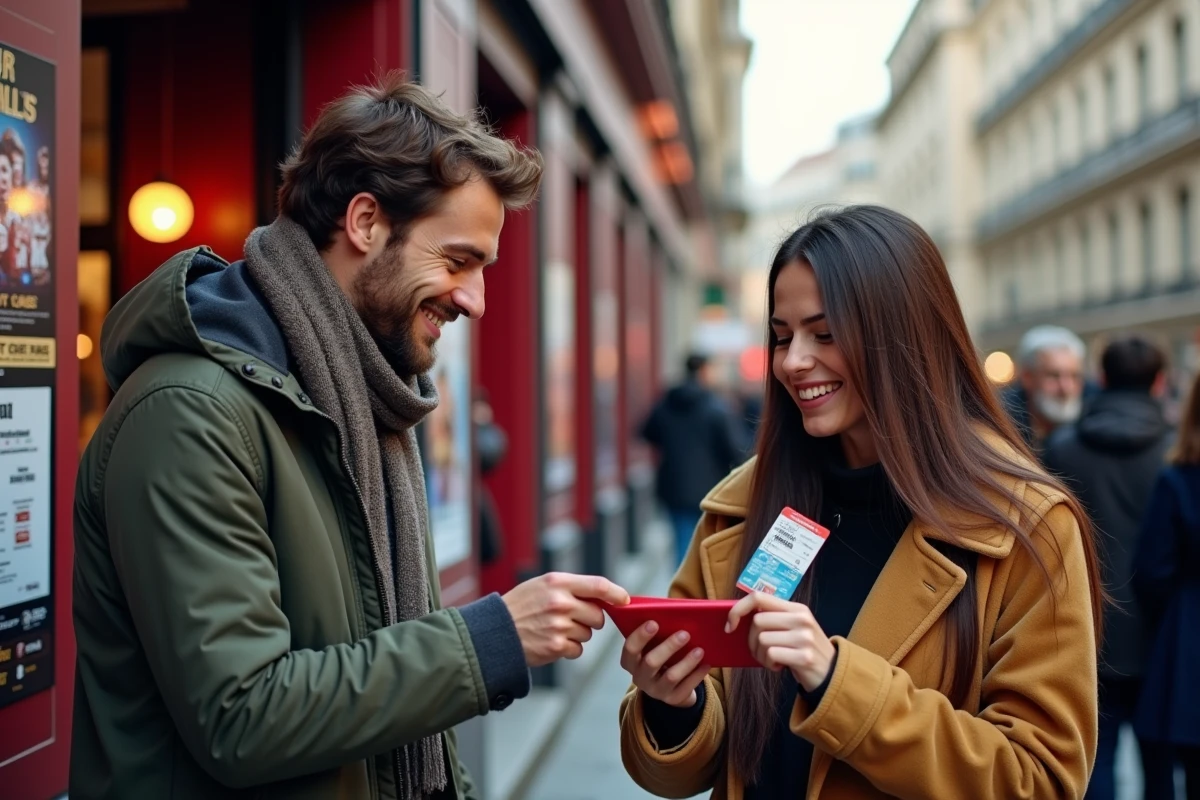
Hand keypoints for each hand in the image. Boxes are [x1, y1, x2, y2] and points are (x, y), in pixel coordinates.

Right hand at [502, 572, 629, 666]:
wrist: (495, 632)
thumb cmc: (520, 606)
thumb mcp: (541, 585)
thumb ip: (570, 587)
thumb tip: (603, 596)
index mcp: (557, 582)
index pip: (598, 585)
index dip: (616, 593)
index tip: (625, 600)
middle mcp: (560, 602)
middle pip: (598, 615)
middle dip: (591, 619)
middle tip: (572, 619)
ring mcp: (558, 625)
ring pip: (588, 634)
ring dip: (577, 635)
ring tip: (553, 630)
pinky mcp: (556, 646)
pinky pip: (577, 649)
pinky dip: (568, 649)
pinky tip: (551, 642)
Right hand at [619, 621, 710, 707]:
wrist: (669, 686)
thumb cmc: (660, 655)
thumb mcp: (653, 645)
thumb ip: (656, 632)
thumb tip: (672, 611)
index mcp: (631, 661)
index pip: (630, 649)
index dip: (640, 636)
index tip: (654, 622)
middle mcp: (640, 678)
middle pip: (651, 663)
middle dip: (668, 646)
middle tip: (685, 633)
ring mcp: (656, 691)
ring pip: (671, 677)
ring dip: (686, 662)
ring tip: (700, 649)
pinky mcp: (672, 699)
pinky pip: (686, 688)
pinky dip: (697, 675)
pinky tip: (707, 664)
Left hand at [726, 593, 834, 690]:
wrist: (830, 672)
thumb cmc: (803, 649)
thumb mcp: (793, 627)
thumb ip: (773, 617)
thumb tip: (737, 616)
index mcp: (796, 608)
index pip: (758, 597)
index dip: (738, 609)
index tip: (730, 626)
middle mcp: (801, 619)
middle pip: (757, 622)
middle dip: (751, 640)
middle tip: (761, 651)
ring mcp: (804, 637)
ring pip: (762, 640)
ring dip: (760, 655)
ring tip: (772, 660)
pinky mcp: (805, 656)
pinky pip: (772, 655)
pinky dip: (769, 664)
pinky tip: (779, 666)